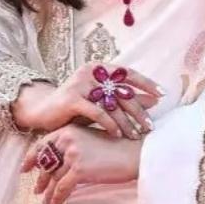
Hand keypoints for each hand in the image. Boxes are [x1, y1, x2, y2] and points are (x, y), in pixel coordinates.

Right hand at [13, 62, 161, 139]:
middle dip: (138, 111)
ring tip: (135, 135)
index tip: (161, 94)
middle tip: (150, 126)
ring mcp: (80, 84)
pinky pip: (97, 113)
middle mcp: (90, 72)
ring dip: (126, 122)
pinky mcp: (72, 99)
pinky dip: (109, 125)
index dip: (146, 83)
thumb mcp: (102, 102)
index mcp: (98, 68)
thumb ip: (125, 99)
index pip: (127, 72)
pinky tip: (117, 134)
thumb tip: (154, 100)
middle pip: (122, 91)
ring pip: (111, 104)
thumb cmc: (75, 108)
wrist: (43, 112)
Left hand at [23, 123, 142, 203]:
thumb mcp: (91, 139)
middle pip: (47, 162)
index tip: (25, 168)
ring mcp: (73, 154)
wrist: (135, 153)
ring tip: (46, 201)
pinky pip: (63, 187)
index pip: (43, 144)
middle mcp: (67, 139)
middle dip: (41, 178)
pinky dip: (57, 198)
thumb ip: (74, 145)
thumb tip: (60, 162)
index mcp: (68, 130)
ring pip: (54, 177)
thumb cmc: (118, 147)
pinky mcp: (80, 169)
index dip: (32, 158)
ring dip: (49, 191)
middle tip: (37, 189)